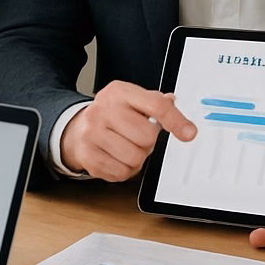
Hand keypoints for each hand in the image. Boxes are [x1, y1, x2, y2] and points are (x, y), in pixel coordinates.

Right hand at [60, 81, 195, 181]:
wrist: (76, 129)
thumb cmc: (110, 114)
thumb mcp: (131, 100)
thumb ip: (155, 102)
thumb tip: (173, 103)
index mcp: (118, 92)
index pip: (155, 105)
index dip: (176, 121)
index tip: (189, 133)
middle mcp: (103, 110)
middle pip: (147, 136)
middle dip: (148, 142)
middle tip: (137, 137)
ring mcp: (92, 133)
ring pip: (135, 157)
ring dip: (137, 158)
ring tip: (126, 147)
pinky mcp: (88, 156)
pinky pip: (121, 172)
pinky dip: (124, 170)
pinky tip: (116, 157)